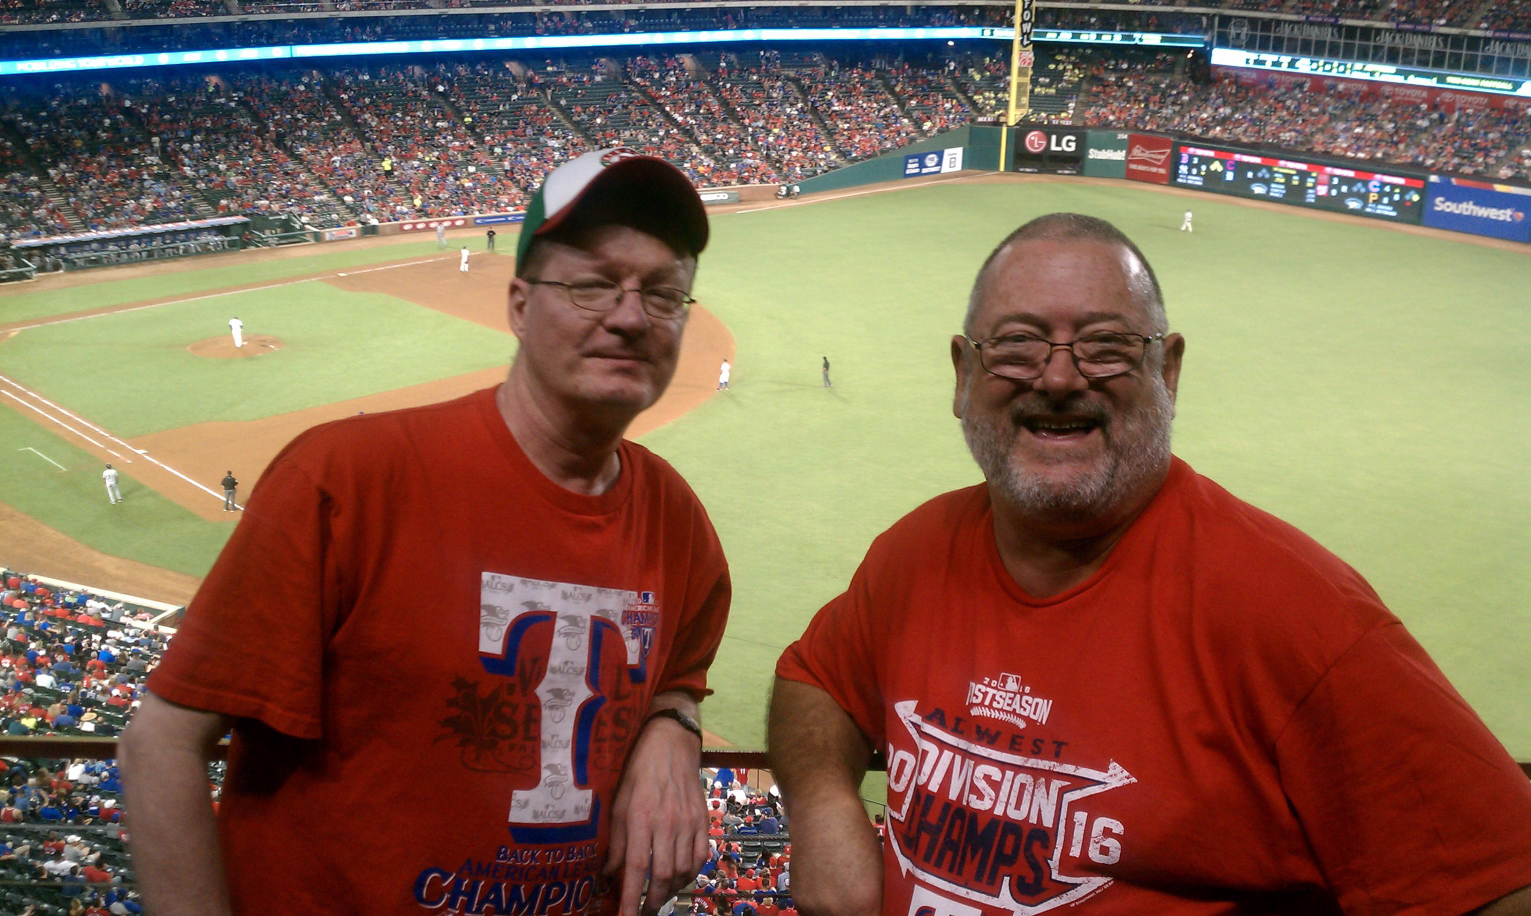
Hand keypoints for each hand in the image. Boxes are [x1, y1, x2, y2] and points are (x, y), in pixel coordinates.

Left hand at [605, 713, 707, 915]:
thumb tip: (609, 873)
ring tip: (659, 897)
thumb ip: (615, 841)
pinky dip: (690, 873)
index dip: (630, 898)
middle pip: (663, 876)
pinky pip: (700, 856)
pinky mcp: (703, 820)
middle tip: (643, 912)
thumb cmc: (638, 771)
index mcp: (641, 819)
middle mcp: (666, 824)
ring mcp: (688, 823)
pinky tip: (680, 877)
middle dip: (653, 901)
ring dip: (671, 890)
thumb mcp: (618, 803)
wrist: (671, 744)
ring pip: (683, 870)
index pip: (635, 869)